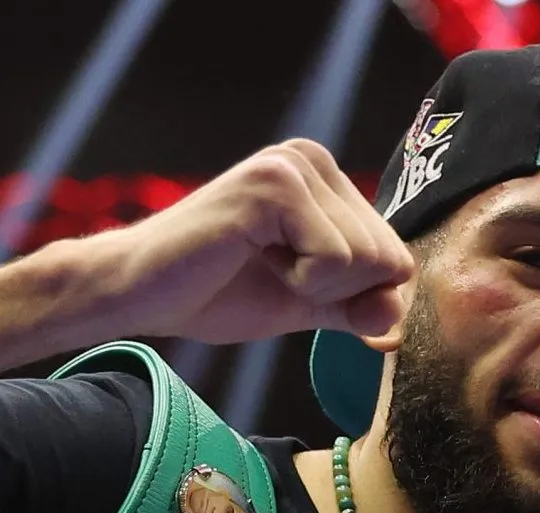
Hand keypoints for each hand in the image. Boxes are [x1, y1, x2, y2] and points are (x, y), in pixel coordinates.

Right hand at [71, 139, 415, 345]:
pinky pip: (335, 260)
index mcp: (326, 180)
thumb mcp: (305, 303)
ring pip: (366, 261)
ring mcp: (295, 166)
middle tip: (269, 270)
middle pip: (389, 260)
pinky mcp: (276, 184)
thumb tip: (399, 326)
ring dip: (313, 285)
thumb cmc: (215, 293)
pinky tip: (250, 255)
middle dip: (335, 291)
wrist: (140, 293)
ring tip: (257, 260)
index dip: (350, 294)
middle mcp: (314, 160)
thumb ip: (356, 308)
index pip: (395, 258)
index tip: (289, 277)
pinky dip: (298, 281)